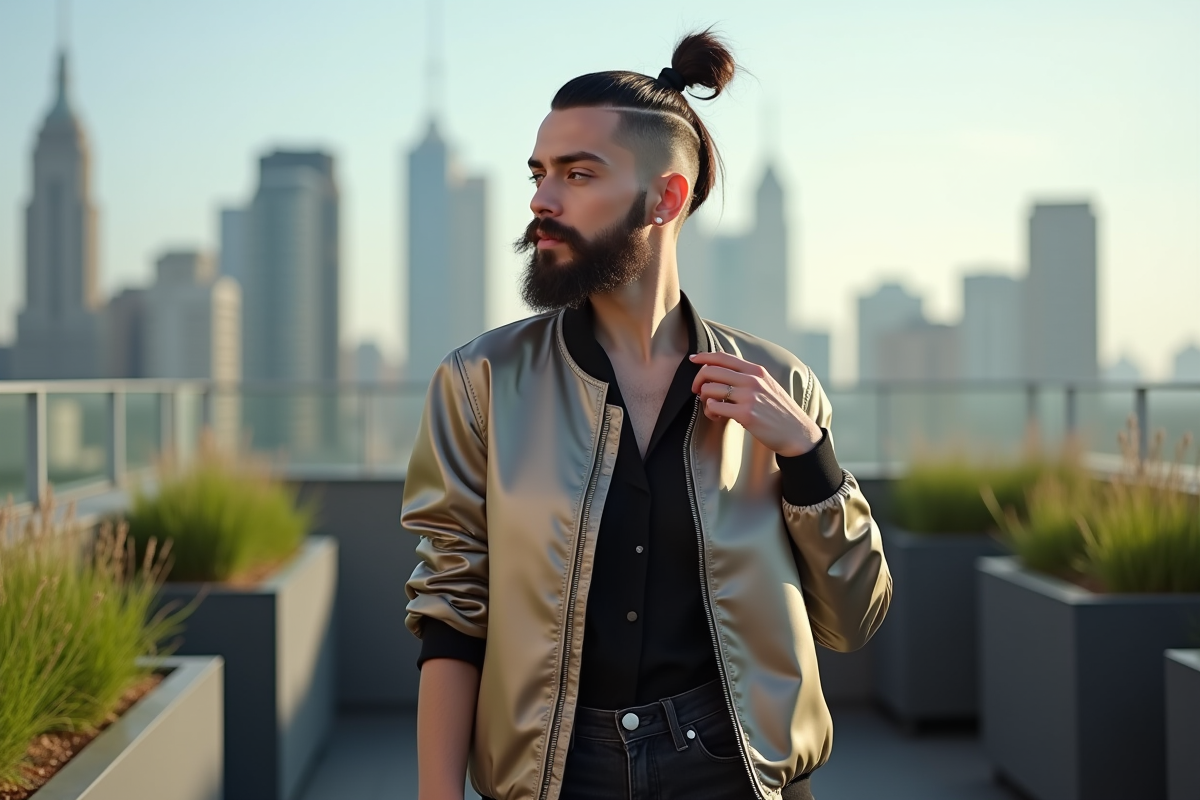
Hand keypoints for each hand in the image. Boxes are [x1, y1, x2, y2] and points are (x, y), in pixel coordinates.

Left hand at [689, 352, 822, 456]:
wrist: (797, 433)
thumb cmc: (779, 411)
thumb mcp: (767, 385)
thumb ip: (748, 377)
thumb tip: (721, 371)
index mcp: (756, 370)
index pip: (723, 357)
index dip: (704, 356)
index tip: (692, 360)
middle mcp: (752, 379)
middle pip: (711, 371)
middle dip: (698, 381)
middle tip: (697, 392)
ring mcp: (749, 396)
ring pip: (709, 389)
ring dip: (704, 399)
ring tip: (712, 409)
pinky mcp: (745, 414)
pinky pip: (714, 407)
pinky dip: (710, 411)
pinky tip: (717, 417)